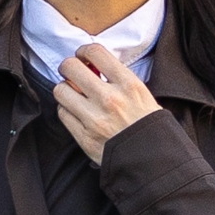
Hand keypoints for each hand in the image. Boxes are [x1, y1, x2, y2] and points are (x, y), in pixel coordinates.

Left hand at [53, 44, 161, 165]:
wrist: (153, 163)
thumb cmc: (150, 128)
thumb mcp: (144, 97)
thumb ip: (120, 81)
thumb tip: (95, 68)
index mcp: (129, 85)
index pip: (95, 52)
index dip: (84, 51)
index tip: (83, 56)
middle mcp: (110, 99)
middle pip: (70, 67)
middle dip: (68, 67)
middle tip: (71, 72)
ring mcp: (94, 118)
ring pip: (60, 90)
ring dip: (65, 89)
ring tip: (73, 94)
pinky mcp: (84, 137)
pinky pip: (62, 113)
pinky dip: (66, 110)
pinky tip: (76, 112)